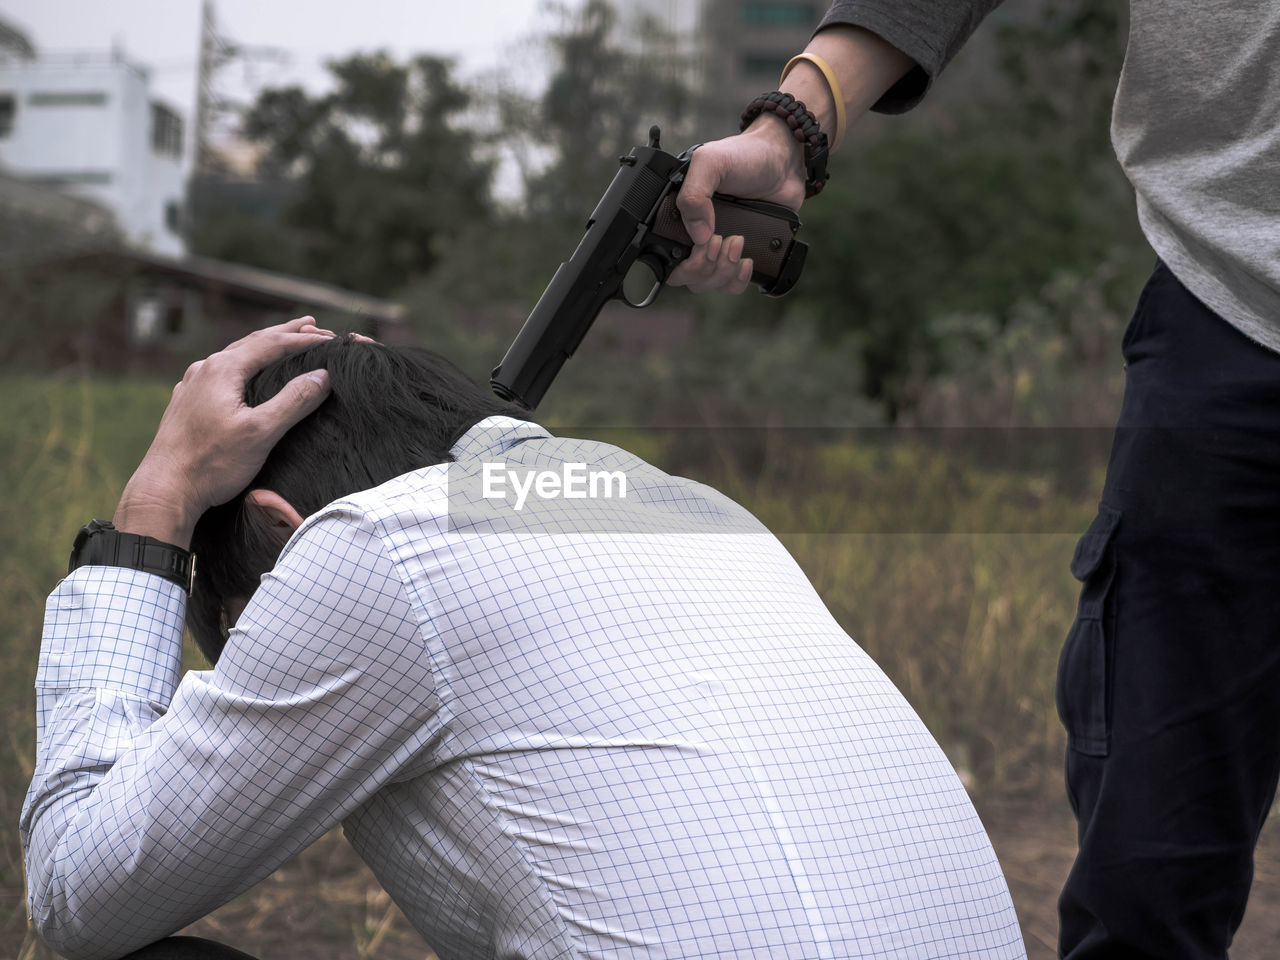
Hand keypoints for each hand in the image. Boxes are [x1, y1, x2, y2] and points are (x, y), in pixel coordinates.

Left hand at [115, 318, 334, 547]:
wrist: (164, 491)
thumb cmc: (212, 464)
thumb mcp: (261, 432)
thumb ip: (294, 401)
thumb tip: (323, 375)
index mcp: (223, 369)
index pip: (272, 344)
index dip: (303, 339)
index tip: (331, 339)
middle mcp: (205, 370)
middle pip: (252, 343)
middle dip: (283, 333)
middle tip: (310, 324)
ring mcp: (192, 386)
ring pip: (234, 357)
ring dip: (262, 348)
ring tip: (281, 343)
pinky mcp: (187, 404)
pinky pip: (220, 374)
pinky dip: (243, 366)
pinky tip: (241, 374)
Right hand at [668, 116, 806, 294]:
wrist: (783, 163)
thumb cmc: (745, 156)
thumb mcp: (711, 162)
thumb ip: (693, 193)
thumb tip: (698, 236)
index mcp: (680, 214)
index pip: (664, 253)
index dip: (682, 259)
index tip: (704, 243)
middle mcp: (694, 235)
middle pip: (686, 277)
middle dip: (705, 266)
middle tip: (722, 240)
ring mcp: (718, 248)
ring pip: (708, 284)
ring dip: (723, 272)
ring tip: (739, 243)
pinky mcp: (740, 256)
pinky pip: (731, 285)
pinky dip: (738, 280)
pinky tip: (747, 261)